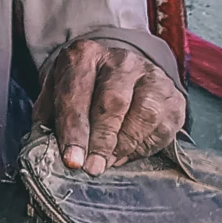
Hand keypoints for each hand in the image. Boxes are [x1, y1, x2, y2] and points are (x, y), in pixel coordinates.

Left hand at [39, 39, 185, 175]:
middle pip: (114, 101)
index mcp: (84, 55)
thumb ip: (50, 117)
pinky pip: (164, 127)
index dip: (74, 130)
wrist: (119, 72)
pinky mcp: (173, 97)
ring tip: (108, 162)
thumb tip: (48, 148)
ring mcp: (152, 76)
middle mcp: (121, 61)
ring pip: (144, 114)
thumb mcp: (57, 93)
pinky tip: (127, 154)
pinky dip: (144, 147)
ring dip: (125, 145)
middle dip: (101, 140)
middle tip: (92, 167)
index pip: (78, 93)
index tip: (72, 160)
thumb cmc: (82, 88)